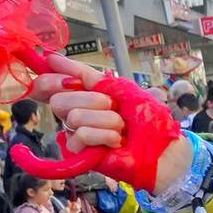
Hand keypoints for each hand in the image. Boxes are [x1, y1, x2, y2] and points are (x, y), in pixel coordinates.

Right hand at [26, 53, 190, 192]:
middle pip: (59, 100)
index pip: (49, 86)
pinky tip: (116, 141)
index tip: (69, 78)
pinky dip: (104, 135)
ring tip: (121, 128)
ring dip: (107, 119)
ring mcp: (76, 135)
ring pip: (74, 117)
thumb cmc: (146, 117)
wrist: (162, 145)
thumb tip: (51, 58)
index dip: (52, 80)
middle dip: (92, 100)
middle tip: (113, 107)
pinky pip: (80, 135)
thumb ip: (85, 74)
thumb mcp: (118, 87)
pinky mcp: (80, 154)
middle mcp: (74, 114)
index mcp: (81, 96)